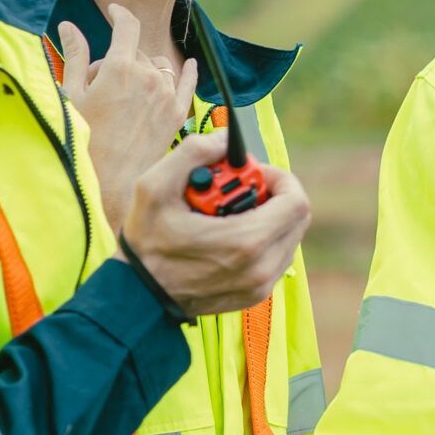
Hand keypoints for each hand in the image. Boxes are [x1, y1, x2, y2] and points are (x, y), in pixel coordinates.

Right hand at [59, 5, 196, 231]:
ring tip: (123, 95)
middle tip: (98, 86)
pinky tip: (190, 64)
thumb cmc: (84, 137)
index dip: (119, 13)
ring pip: (156, 66)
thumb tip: (70, 26)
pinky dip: (188, 71)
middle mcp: (149, 76)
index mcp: (121, 68)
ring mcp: (166, 94)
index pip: (126, 25)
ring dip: (142, 71)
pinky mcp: (177, 112)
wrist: (110, 179)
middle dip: (117, 60)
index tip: (114, 11)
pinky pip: (187, 82)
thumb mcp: (73, 94)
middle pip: (135, 52)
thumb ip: (75, 56)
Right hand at [119, 134, 309, 315]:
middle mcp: (261, 267)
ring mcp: (260, 284)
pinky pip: (276, 258)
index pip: (296, 201)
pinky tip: (229, 234)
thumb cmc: (147, 245)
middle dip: (273, 195)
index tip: (252, 174)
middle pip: (296, 218)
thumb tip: (225, 139)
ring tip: (229, 213)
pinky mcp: (256, 294)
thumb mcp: (155, 187)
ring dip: (269, 217)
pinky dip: (262, 240)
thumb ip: (194, 152)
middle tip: (238, 191)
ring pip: (288, 237)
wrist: (138, 296)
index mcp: (246, 241)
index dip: (279, 178)